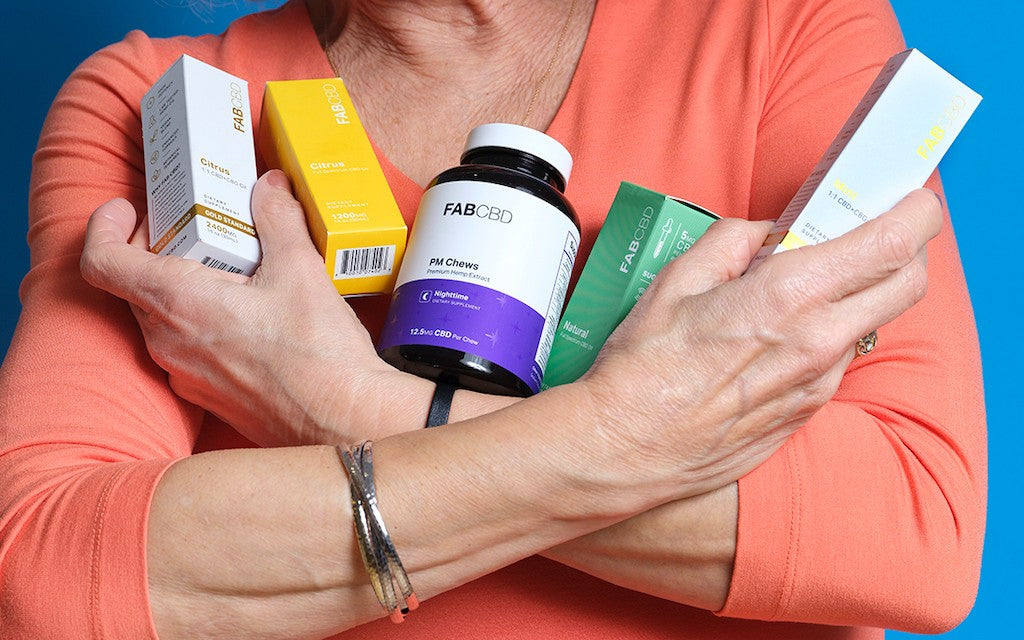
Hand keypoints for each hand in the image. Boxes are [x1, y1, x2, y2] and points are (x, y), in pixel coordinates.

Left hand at [80, 171, 418, 446]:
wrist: (344, 423)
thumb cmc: (318, 356)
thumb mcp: (301, 270)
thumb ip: (278, 219)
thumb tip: (268, 186)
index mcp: (179, 303)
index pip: (102, 262)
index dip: (105, 226)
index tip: (129, 209)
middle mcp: (168, 343)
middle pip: (133, 284)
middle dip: (157, 248)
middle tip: (198, 226)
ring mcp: (184, 374)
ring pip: (160, 317)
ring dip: (181, 285)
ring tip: (232, 268)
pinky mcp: (207, 395)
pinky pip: (184, 347)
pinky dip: (201, 320)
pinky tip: (249, 313)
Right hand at [581, 189, 941, 497]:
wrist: (625, 450)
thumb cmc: (642, 368)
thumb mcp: (677, 280)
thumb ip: (733, 241)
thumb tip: (766, 234)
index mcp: (788, 296)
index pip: (892, 244)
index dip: (917, 212)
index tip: (912, 198)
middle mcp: (817, 342)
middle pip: (907, 284)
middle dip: (908, 249)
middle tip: (874, 232)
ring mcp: (817, 384)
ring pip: (870, 324)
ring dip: (857, 296)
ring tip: (802, 289)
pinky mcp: (805, 414)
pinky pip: (836, 362)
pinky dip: (825, 337)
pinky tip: (778, 337)